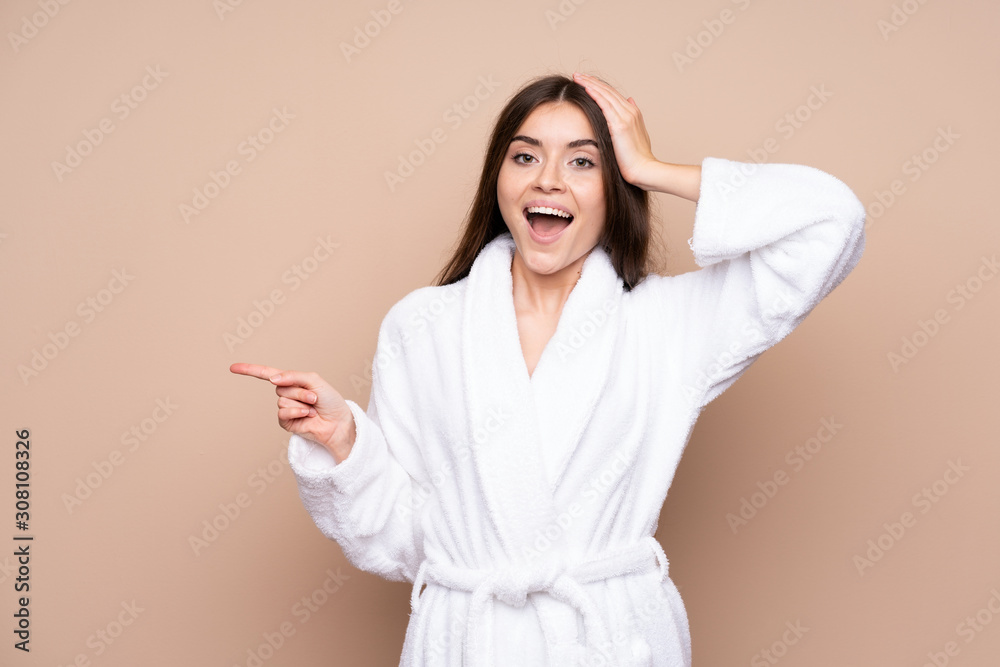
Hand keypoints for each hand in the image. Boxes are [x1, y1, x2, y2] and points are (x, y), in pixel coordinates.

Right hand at [230, 363, 356, 461]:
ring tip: (313, 407)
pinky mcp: (286, 422)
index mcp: (292, 381)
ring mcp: (286, 408)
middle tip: (314, 397)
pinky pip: (283, 413)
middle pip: (281, 387)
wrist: (338, 422)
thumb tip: (272, 378)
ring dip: (301, 402)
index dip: (250, 370)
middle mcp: (287, 394)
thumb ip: (293, 376)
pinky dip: (297, 412)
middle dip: (300, 390)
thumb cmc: (330, 400)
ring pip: (283, 400)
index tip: (233, 368)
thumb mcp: (314, 380)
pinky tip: (307, 416)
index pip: (267, 374)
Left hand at [573, 72, 659, 188]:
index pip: (613, 95)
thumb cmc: (637, 160)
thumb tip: (629, 100)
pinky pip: (605, 104)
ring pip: (605, 94)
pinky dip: (595, 94)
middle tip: (578, 74)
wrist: (644, 170)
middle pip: (608, 91)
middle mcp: (630, 111)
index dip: (599, 86)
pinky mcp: (619, 125)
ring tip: (577, 77)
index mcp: (632, 113)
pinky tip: (586, 87)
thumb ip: (631, 118)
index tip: (586, 81)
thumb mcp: (636, 135)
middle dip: (592, 81)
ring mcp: (625, 116)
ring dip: (590, 83)